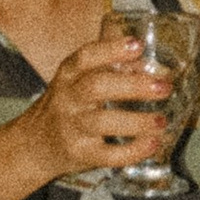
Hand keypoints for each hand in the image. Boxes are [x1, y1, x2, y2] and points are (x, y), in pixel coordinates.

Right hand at [20, 25, 176, 180]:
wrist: (35, 145)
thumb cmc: (66, 104)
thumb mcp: (77, 77)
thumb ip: (106, 60)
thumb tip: (142, 45)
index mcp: (69, 75)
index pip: (86, 57)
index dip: (110, 49)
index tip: (137, 45)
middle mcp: (68, 99)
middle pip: (96, 86)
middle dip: (132, 85)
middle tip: (164, 86)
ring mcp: (73, 127)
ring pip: (102, 122)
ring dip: (136, 121)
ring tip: (161, 120)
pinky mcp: (80, 154)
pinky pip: (107, 154)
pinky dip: (131, 151)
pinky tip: (152, 144)